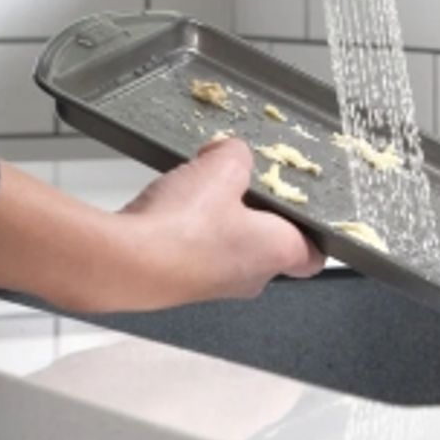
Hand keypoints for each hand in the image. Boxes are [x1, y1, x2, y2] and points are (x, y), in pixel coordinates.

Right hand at [88, 139, 326, 309]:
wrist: (126, 264)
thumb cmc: (184, 227)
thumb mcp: (222, 166)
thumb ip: (236, 154)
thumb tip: (231, 152)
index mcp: (278, 251)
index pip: (314, 254)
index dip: (313, 231)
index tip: (306, 210)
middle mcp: (250, 278)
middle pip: (268, 245)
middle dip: (257, 213)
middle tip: (242, 183)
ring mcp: (213, 286)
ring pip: (228, 248)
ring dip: (217, 221)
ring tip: (198, 191)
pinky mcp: (179, 286)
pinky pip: (193, 253)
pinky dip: (186, 232)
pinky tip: (170, 208)